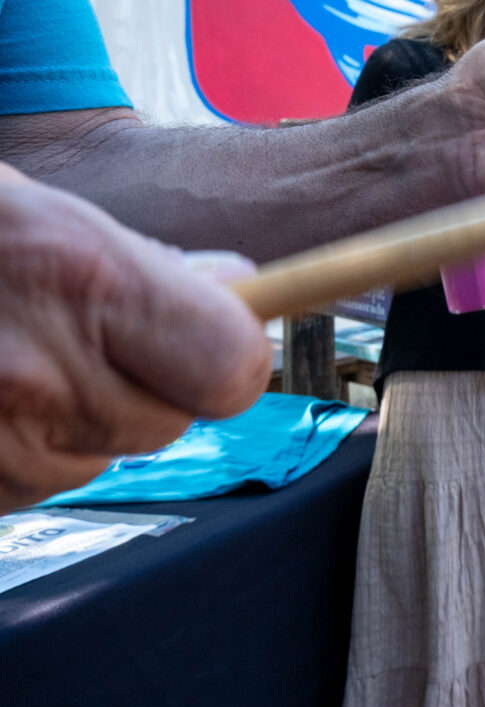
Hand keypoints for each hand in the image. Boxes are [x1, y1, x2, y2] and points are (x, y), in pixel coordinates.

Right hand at [0, 166, 271, 509]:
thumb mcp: (48, 215)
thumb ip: (147, 265)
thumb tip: (240, 291)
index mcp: (83, 281)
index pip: (230, 369)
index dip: (229, 361)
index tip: (213, 343)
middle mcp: (37, 369)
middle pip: (164, 425)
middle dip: (143, 389)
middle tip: (77, 338)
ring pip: (89, 463)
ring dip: (70, 426)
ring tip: (3, 359)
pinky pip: (18, 490)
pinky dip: (8, 456)